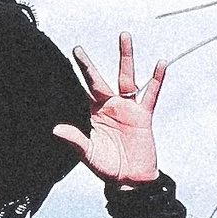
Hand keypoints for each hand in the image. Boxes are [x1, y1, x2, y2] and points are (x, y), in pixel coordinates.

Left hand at [52, 31, 165, 183]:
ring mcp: (126, 109)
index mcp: (92, 115)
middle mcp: (108, 107)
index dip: (71, 82)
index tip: (59, 68)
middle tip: (77, 48)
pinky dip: (156, 80)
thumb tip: (56, 129)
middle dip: (87, 65)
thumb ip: (75, 140)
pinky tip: (160, 64)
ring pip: (126, 78)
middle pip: (97, 80)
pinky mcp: (143, 115)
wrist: (131, 180)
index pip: (79, 93)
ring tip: (124, 37)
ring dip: (125, 57)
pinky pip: (151, 94)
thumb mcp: (88, 154)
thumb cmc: (108, 167)